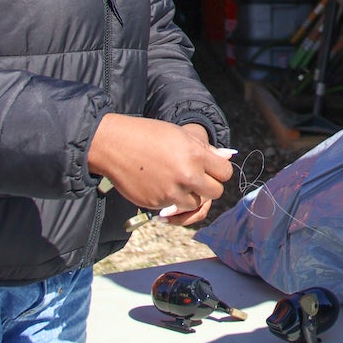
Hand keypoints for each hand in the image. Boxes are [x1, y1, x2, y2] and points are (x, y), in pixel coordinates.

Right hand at [88, 115, 234, 219]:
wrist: (114, 145)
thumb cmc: (148, 135)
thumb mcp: (180, 135)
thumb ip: (205, 150)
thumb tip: (228, 156)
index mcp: (196, 155)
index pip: (225, 172)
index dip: (219, 171)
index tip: (211, 169)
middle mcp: (187, 175)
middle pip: (215, 192)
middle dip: (209, 187)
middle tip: (197, 179)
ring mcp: (171, 192)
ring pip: (195, 204)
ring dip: (189, 196)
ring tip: (176, 181)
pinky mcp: (156, 204)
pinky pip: (173, 208)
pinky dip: (169, 200)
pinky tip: (159, 185)